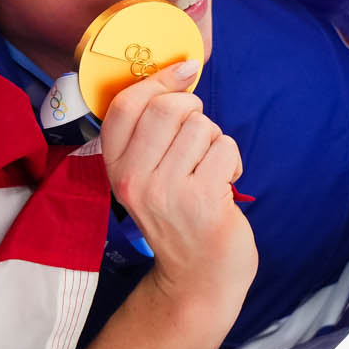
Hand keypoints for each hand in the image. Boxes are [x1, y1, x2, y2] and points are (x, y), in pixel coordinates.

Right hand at [100, 62, 257, 324]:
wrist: (198, 277)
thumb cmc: (177, 217)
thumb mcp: (146, 177)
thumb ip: (150, 133)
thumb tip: (179, 72)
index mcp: (115, 168)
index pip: (124, 106)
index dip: (157, 80)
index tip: (184, 71)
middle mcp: (133, 179)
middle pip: (167, 108)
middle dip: (194, 111)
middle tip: (199, 137)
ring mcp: (167, 191)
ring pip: (202, 127)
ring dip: (214, 142)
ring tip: (208, 170)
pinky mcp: (202, 200)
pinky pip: (225, 148)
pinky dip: (233, 161)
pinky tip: (224, 185)